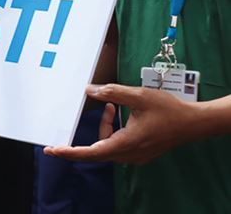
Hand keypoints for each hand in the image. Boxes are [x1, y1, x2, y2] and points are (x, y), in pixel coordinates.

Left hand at [43, 84, 204, 164]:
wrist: (193, 123)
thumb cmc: (169, 110)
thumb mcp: (139, 96)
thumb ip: (113, 93)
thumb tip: (90, 90)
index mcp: (127, 143)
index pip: (92, 152)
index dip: (71, 153)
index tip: (53, 151)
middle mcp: (130, 153)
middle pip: (96, 151)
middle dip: (77, 146)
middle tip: (57, 143)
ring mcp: (136, 155)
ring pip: (108, 146)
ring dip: (104, 129)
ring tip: (110, 107)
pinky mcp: (140, 153)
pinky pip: (118, 146)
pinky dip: (113, 131)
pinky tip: (117, 112)